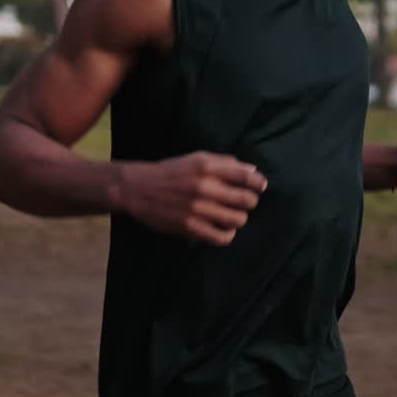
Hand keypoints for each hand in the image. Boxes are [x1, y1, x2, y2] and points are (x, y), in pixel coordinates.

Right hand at [115, 152, 266, 245]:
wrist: (137, 189)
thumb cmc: (171, 172)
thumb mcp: (196, 159)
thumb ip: (225, 163)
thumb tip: (253, 171)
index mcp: (207, 167)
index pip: (246, 176)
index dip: (258, 183)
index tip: (259, 187)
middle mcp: (204, 186)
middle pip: (246, 200)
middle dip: (250, 202)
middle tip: (244, 203)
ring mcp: (197, 208)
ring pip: (238, 220)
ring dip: (239, 219)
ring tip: (232, 216)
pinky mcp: (190, 227)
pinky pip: (222, 237)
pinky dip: (227, 235)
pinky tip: (223, 230)